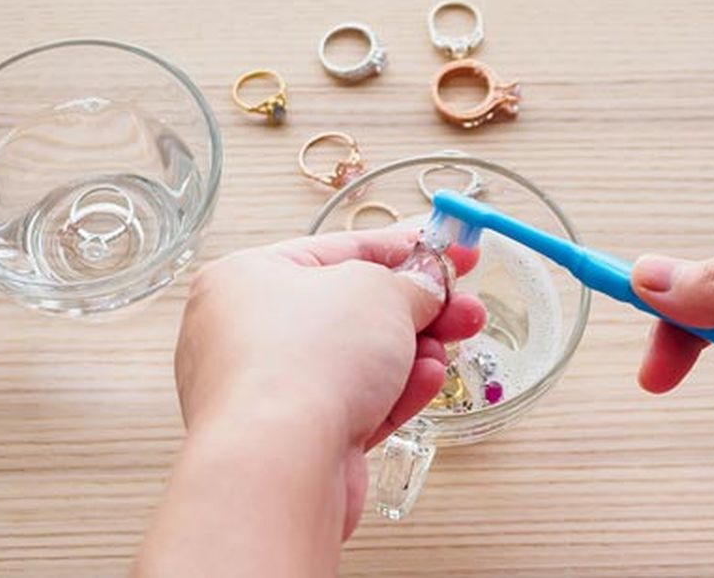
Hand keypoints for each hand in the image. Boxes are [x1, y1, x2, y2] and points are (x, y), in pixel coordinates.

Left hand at [134, 229, 483, 576]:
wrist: (280, 464)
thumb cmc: (305, 359)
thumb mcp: (379, 292)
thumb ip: (412, 283)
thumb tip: (429, 285)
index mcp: (248, 278)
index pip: (339, 250)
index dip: (405, 248)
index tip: (450, 249)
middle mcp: (248, 334)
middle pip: (352, 310)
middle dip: (419, 307)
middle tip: (465, 304)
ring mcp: (270, 392)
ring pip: (357, 362)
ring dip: (413, 350)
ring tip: (455, 339)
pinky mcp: (296, 442)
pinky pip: (354, 406)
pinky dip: (395, 391)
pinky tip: (430, 378)